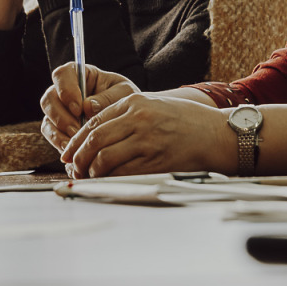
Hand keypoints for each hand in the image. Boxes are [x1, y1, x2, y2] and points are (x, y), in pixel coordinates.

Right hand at [39, 64, 137, 152]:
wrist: (129, 119)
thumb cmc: (126, 99)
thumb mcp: (124, 93)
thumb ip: (107, 97)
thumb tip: (87, 107)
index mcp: (80, 75)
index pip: (62, 74)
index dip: (65, 90)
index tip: (78, 108)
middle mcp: (65, 92)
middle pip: (49, 98)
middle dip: (60, 116)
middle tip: (76, 129)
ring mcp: (60, 111)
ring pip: (47, 118)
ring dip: (59, 132)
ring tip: (76, 142)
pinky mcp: (59, 128)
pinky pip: (51, 135)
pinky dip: (59, 143)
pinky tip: (72, 150)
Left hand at [60, 93, 235, 177]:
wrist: (217, 133)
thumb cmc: (187, 120)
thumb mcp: (154, 105)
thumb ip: (127, 114)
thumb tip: (97, 134)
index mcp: (135, 103)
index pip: (94, 121)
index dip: (76, 140)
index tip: (69, 152)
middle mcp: (138, 120)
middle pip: (95, 140)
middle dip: (78, 157)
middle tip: (73, 168)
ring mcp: (147, 141)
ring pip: (104, 158)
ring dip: (91, 171)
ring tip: (88, 176)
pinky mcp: (155, 161)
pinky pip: (123, 173)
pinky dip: (109, 180)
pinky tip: (106, 182)